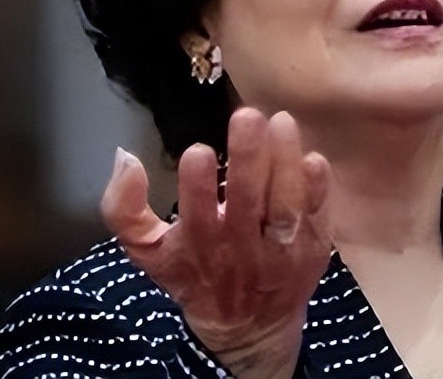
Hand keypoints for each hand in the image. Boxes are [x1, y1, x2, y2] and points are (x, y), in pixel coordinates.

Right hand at [101, 109, 333, 378]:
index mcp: (199, 249)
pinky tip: (314, 158)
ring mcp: (282, 251)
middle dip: (248, 159)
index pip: (197, 217)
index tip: (198, 151)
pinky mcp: (313, 247)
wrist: (249, 328)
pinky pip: (318, 216)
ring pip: (286, 206)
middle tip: (247, 115)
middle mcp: (243, 251)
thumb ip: (124, 209)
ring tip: (282, 122)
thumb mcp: (147, 251)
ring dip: (285, 163)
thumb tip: (124, 157)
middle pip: (249, 203)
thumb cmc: (194, 275)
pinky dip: (318, 190)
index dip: (197, 187)